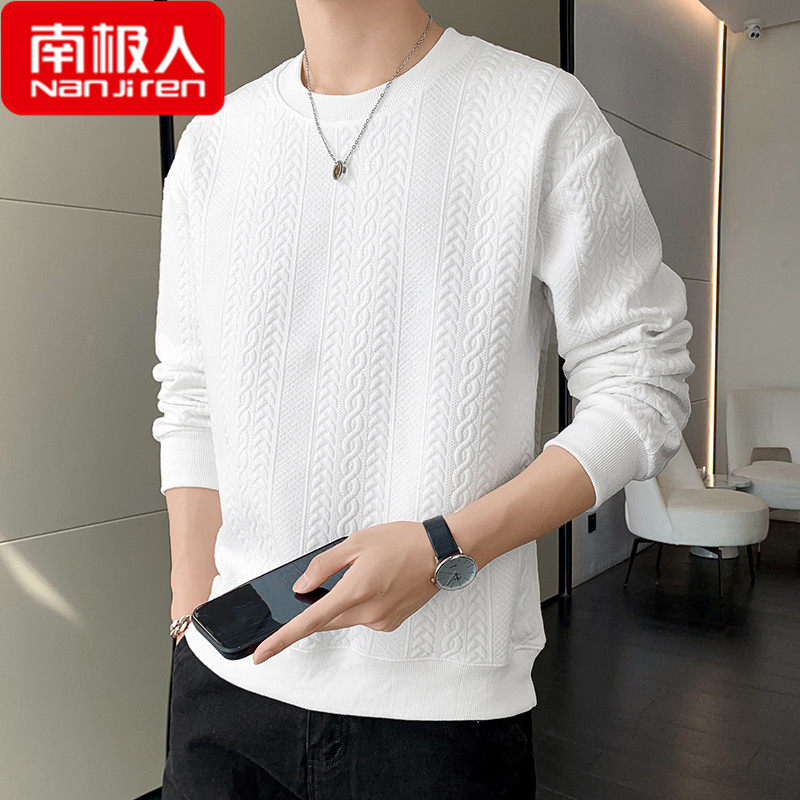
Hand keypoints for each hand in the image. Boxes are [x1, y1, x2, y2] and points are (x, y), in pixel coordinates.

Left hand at [252, 521, 438, 663]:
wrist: (442, 553)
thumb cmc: (402, 541)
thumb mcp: (357, 542)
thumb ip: (324, 565)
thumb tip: (301, 586)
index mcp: (354, 592)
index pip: (309, 621)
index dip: (282, 639)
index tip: (260, 654)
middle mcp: (367, 613)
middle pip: (327, 619)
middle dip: (319, 605)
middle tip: (335, 577)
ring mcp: (381, 621)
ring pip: (345, 618)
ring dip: (343, 601)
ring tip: (367, 569)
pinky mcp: (391, 622)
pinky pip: (364, 617)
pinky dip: (361, 602)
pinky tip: (378, 580)